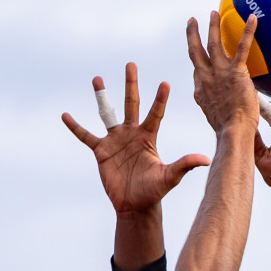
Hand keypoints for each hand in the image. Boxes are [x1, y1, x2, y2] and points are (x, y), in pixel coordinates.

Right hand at [62, 63, 208, 213]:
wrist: (134, 205)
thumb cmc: (154, 191)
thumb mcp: (169, 177)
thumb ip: (184, 165)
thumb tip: (205, 159)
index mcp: (148, 137)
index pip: (156, 114)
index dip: (160, 99)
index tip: (165, 83)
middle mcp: (132, 133)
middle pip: (132, 103)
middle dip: (131, 84)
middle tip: (131, 64)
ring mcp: (115, 140)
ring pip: (108, 113)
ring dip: (102, 96)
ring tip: (98, 78)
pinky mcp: (101, 151)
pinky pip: (86, 136)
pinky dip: (75, 127)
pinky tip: (65, 115)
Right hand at [187, 11, 258, 133]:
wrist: (233, 130)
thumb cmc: (229, 130)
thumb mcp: (216, 118)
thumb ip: (218, 107)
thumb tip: (227, 109)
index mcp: (201, 90)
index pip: (197, 72)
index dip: (198, 64)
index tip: (199, 57)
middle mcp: (206, 78)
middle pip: (195, 52)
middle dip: (192, 35)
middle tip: (192, 21)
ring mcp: (220, 73)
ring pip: (213, 44)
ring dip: (212, 26)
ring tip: (213, 13)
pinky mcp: (236, 72)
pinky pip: (242, 47)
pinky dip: (247, 31)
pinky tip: (252, 19)